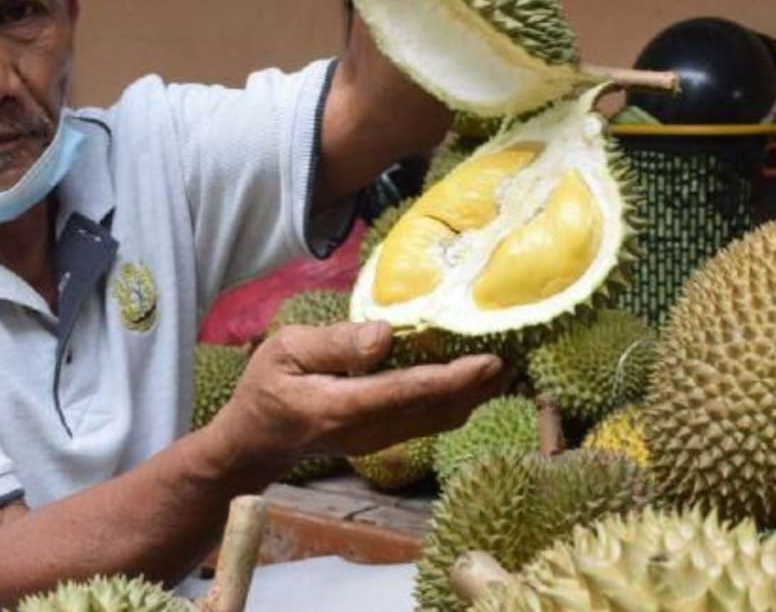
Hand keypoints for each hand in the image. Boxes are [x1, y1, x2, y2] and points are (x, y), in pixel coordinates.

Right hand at [210, 321, 509, 462]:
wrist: (256, 441)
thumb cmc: (266, 387)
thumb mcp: (284, 351)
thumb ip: (335, 343)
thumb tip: (385, 335)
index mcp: (340, 407)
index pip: (407, 392)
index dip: (452, 377)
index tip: (490, 360)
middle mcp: (368, 432)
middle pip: (437, 410)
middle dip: (480, 385)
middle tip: (519, 351)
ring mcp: (380, 442)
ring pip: (441, 420)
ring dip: (475, 394)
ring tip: (506, 362)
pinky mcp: (386, 440)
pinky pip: (432, 421)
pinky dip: (458, 400)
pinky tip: (474, 379)